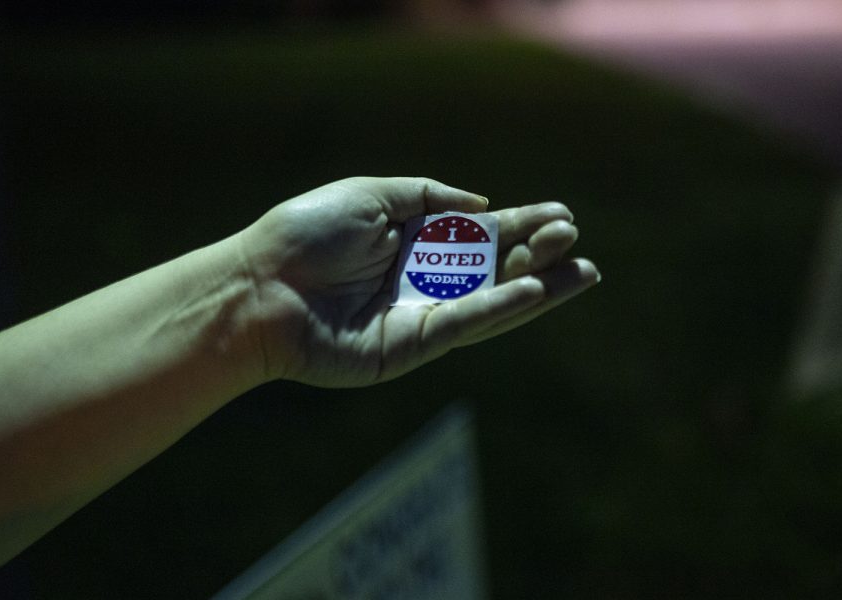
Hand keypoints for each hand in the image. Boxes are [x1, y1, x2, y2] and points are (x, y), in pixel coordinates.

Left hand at [240, 177, 598, 386]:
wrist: (259, 287)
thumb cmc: (307, 235)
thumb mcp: (372, 194)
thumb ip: (430, 197)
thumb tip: (483, 204)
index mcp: (414, 242)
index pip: (480, 234)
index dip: (521, 225)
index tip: (561, 214)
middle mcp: (422, 280)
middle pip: (494, 269)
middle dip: (537, 254)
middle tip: (574, 237)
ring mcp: (419, 316)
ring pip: (490, 301)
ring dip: (536, 287)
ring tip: (582, 271)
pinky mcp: (411, 347)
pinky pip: (463, 325)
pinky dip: (499, 308)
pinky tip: (534, 290)